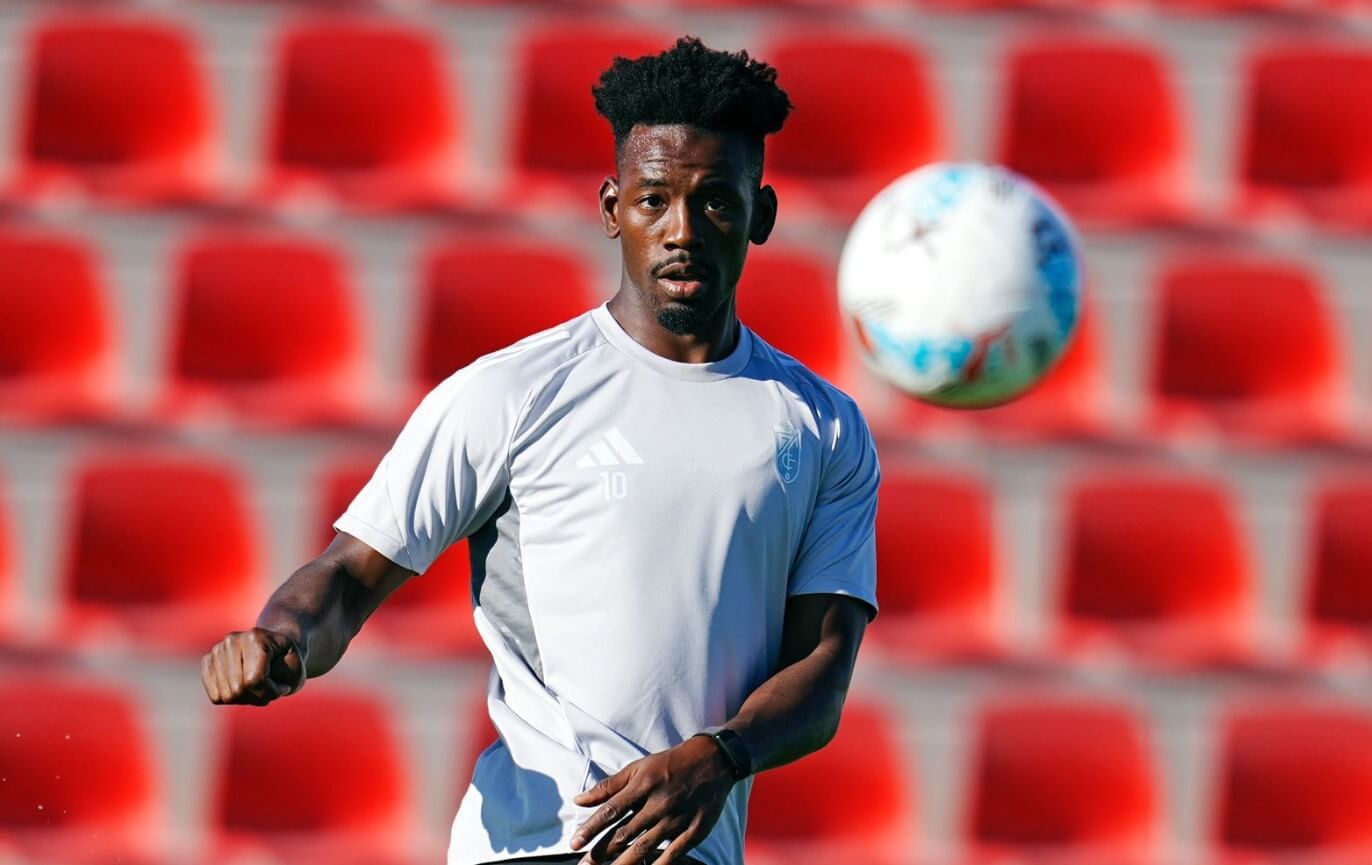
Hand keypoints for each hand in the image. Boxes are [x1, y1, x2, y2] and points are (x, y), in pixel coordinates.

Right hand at [201, 628, 304, 705]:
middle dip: (259, 697)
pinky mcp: (208, 662)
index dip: (271, 692)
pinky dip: (233, 699)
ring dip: (247, 699)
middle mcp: (233, 640)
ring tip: (259, 686)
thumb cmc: (288, 663)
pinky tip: (245, 687)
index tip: (283, 687)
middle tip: (271, 688)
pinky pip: (216, 696)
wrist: (277, 650)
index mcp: (257, 637)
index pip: (254, 680)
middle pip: (238, 690)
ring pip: (226, 696)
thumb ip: (278, 680)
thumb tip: (247, 683)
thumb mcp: (297, 673)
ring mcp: (218, 650)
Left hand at [570, 735, 736, 864]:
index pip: (611, 810)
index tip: (574, 843)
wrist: (714, 760)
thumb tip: (578, 800)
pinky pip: (673, 854)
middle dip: (601, 853)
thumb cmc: (670, 764)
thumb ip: (609, 786)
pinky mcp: (695, 830)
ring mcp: (677, 819)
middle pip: (624, 833)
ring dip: (623, 863)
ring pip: (645, 847)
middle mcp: (658, 803)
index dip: (591, 828)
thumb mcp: (638, 768)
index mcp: (643, 785)